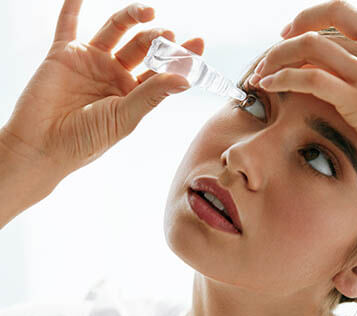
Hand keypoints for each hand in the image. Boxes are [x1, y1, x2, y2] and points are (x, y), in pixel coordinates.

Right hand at [1, 0, 203, 182]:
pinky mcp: (65, 54)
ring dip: (132, 17)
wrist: (42, 145)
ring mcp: (92, 62)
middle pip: (142, 47)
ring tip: (150, 12)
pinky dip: (73, 7)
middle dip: (157, 39)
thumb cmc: (86, 139)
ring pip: (116, 31)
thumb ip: (152, 94)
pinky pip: (68, 24)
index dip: (180, 57)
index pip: (162, 70)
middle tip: (167, 34)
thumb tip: (185, 79)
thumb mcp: (125, 116)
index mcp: (134, 93)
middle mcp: (115, 75)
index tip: (198, 43)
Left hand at [251, 1, 356, 195]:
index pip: (342, 13)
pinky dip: (283, 78)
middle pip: (320, 25)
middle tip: (269, 54)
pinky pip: (311, 78)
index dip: (310, 17)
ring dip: (276, 58)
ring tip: (260, 76)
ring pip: (308, 48)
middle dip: (287, 35)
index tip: (290, 34)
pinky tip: (268, 86)